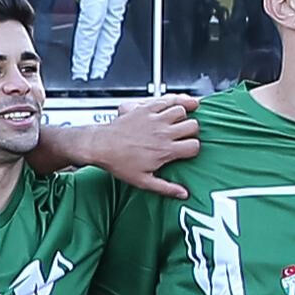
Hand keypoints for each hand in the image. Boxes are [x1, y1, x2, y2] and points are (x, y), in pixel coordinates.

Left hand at [60, 92, 201, 196]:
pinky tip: (178, 103)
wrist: (100, 145)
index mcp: (164, 150)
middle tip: (185, 135)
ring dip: (183, 115)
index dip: (194, 148)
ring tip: (180, 120)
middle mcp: (162, 132)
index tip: (188, 150)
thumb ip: (166, 188)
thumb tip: (183, 194)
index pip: (194, 146)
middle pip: (192, 126)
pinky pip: (166, 99)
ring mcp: (154, 118)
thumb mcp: (143, 181)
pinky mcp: (145, 108)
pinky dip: (175, 100)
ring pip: (181, 110)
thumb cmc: (119, 163)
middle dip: (192, 131)